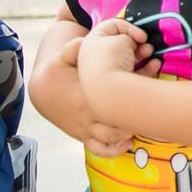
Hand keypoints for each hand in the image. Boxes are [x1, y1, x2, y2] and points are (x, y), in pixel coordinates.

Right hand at [44, 36, 142, 154]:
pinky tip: (128, 143)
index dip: (130, 92)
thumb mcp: (62, 56)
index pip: (112, 97)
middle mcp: (87, 114)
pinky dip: (114, 150)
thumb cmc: (57, 71)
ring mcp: (85, 128)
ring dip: (129, 133)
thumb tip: (82, 42)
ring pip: (111, 138)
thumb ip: (73, 48)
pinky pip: (100, 149)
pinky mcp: (83, 136)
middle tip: (150, 106)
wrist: (42, 91)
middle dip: (135, 116)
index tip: (145, 84)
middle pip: (117, 121)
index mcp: (85, 94)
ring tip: (143, 122)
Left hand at [78, 18, 152, 81]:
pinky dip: (145, 68)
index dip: (129, 27)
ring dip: (142, 53)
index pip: (112, 26)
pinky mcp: (118, 86)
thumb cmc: (111, 58)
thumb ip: (128, 37)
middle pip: (120, 44)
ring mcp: (106, 73)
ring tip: (150, 52)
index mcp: (92, 43)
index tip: (141, 36)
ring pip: (127, 59)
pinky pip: (133, 74)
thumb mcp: (122, 39)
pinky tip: (156, 64)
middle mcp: (96, 59)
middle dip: (136, 42)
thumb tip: (131, 44)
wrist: (108, 91)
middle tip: (145, 43)